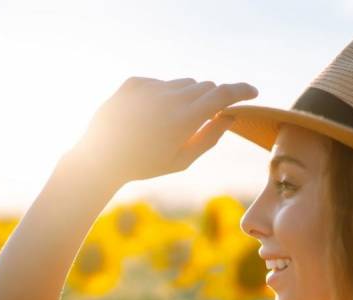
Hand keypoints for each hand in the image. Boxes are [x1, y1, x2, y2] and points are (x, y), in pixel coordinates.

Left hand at [64, 77, 258, 184]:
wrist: (100, 158)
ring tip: (169, 122)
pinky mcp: (134, 82)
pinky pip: (160, 83)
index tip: (252, 92)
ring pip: (183, 83)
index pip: (223, 94)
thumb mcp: (182, 160)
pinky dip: (163, 95)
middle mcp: (169, 96)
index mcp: (185, 118)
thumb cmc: (145, 164)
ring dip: (187, 96)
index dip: (241, 91)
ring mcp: (150, 86)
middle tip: (204, 118)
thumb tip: (229, 116)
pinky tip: (147, 117)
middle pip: (205, 86)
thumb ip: (209, 138)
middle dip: (212, 99)